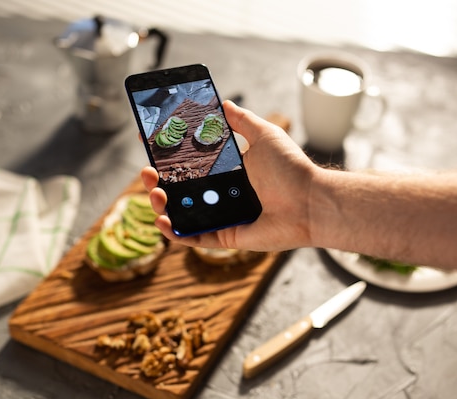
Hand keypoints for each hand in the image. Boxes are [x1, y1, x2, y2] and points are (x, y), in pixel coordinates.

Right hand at [140, 100, 316, 250]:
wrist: (310, 201)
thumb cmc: (291, 169)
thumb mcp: (264, 135)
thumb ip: (242, 120)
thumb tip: (224, 102)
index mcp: (228, 171)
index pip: (190, 164)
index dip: (169, 157)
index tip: (150, 145)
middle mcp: (221, 193)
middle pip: (180, 189)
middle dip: (158, 181)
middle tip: (147, 171)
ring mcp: (221, 216)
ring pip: (182, 213)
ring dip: (161, 204)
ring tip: (154, 193)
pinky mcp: (225, 236)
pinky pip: (194, 238)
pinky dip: (175, 233)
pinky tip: (162, 221)